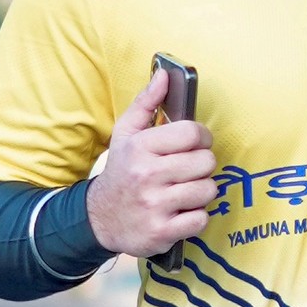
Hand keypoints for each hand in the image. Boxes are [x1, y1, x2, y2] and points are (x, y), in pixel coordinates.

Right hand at [86, 66, 217, 258]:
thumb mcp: (125, 134)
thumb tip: (164, 74)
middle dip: (201, 166)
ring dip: (200, 192)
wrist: (99, 219)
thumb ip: (146, 102)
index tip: (196, 144)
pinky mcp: (162, 232)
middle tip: (187, 170)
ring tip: (183, 191)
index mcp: (140, 147)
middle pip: (206, 162)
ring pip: (208, 190)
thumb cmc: (121, 172)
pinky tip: (180, 212)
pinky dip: (195, 217)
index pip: (193, 133)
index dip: (202, 138)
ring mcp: (155, 205)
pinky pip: (201, 219)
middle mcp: (147, 175)